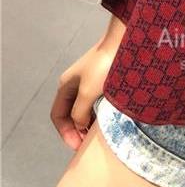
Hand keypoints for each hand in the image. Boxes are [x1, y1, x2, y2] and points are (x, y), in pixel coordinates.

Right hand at [50, 21, 124, 150]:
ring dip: (87, 124)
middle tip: (88, 144)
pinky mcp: (102, 82)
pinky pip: (95, 104)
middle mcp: (75, 84)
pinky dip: (97, 115)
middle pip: (70, 114)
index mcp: (66, 86)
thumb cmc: (103, 66)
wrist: (124, 40)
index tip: (78, 146)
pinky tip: (106, 122)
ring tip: (97, 136)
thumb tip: (79, 126)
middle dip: (76, 131)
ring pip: (84, 110)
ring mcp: (89, 83)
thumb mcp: (87, 92)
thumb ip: (79, 113)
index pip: (58, 116)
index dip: (65, 133)